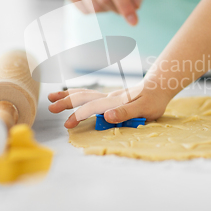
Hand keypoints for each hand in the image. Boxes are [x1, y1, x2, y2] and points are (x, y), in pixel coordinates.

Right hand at [48, 83, 169, 128]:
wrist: (159, 86)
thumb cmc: (154, 100)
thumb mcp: (144, 109)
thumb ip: (125, 112)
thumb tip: (106, 115)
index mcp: (115, 102)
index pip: (92, 108)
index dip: (79, 115)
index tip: (67, 124)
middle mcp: (109, 97)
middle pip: (84, 97)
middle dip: (67, 102)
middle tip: (50, 107)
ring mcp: (108, 96)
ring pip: (84, 94)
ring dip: (68, 95)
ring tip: (52, 97)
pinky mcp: (109, 98)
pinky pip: (89, 94)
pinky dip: (77, 94)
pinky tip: (69, 96)